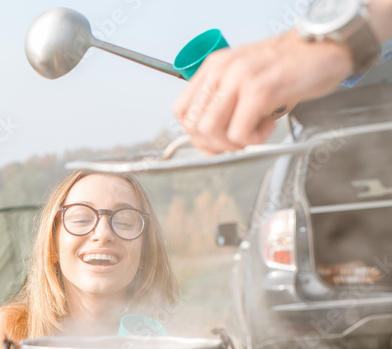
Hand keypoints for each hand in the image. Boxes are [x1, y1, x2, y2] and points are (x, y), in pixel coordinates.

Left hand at [174, 30, 353, 153]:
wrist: (325, 46)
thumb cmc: (289, 65)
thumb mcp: (246, 78)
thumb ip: (224, 103)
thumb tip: (208, 140)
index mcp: (214, 67)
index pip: (182, 110)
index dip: (195, 134)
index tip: (214, 140)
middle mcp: (223, 70)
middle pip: (193, 124)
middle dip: (213, 144)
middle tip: (236, 141)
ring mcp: (240, 78)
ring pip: (210, 130)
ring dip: (231, 143)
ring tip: (252, 133)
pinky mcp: (260, 90)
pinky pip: (239, 132)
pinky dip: (253, 140)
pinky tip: (268, 126)